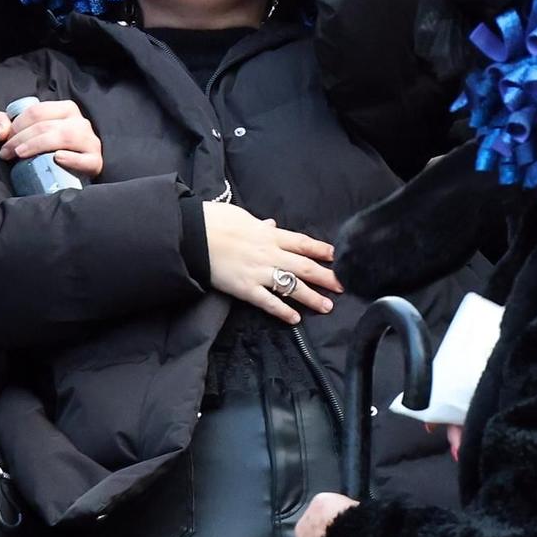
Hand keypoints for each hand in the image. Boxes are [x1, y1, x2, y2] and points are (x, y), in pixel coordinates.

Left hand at [0, 99, 103, 178]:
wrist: (67, 175)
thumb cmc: (41, 150)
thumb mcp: (19, 131)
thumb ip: (1, 123)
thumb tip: (1, 133)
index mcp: (65, 109)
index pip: (37, 111)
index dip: (16, 125)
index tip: (3, 141)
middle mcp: (80, 122)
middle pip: (47, 125)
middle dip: (21, 138)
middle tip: (6, 153)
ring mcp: (90, 141)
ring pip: (65, 136)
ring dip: (39, 145)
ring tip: (21, 155)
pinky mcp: (95, 162)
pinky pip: (86, 159)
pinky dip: (72, 158)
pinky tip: (57, 158)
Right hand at [202, 200, 339, 322]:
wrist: (193, 236)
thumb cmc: (215, 222)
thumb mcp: (242, 217)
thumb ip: (260, 225)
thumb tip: (272, 225)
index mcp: (269, 235)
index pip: (303, 242)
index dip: (322, 250)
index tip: (338, 256)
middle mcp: (269, 253)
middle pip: (304, 266)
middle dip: (326, 277)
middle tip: (344, 285)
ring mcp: (259, 272)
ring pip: (291, 285)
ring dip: (311, 297)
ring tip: (327, 306)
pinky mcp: (245, 288)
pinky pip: (269, 302)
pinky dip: (283, 311)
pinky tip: (295, 319)